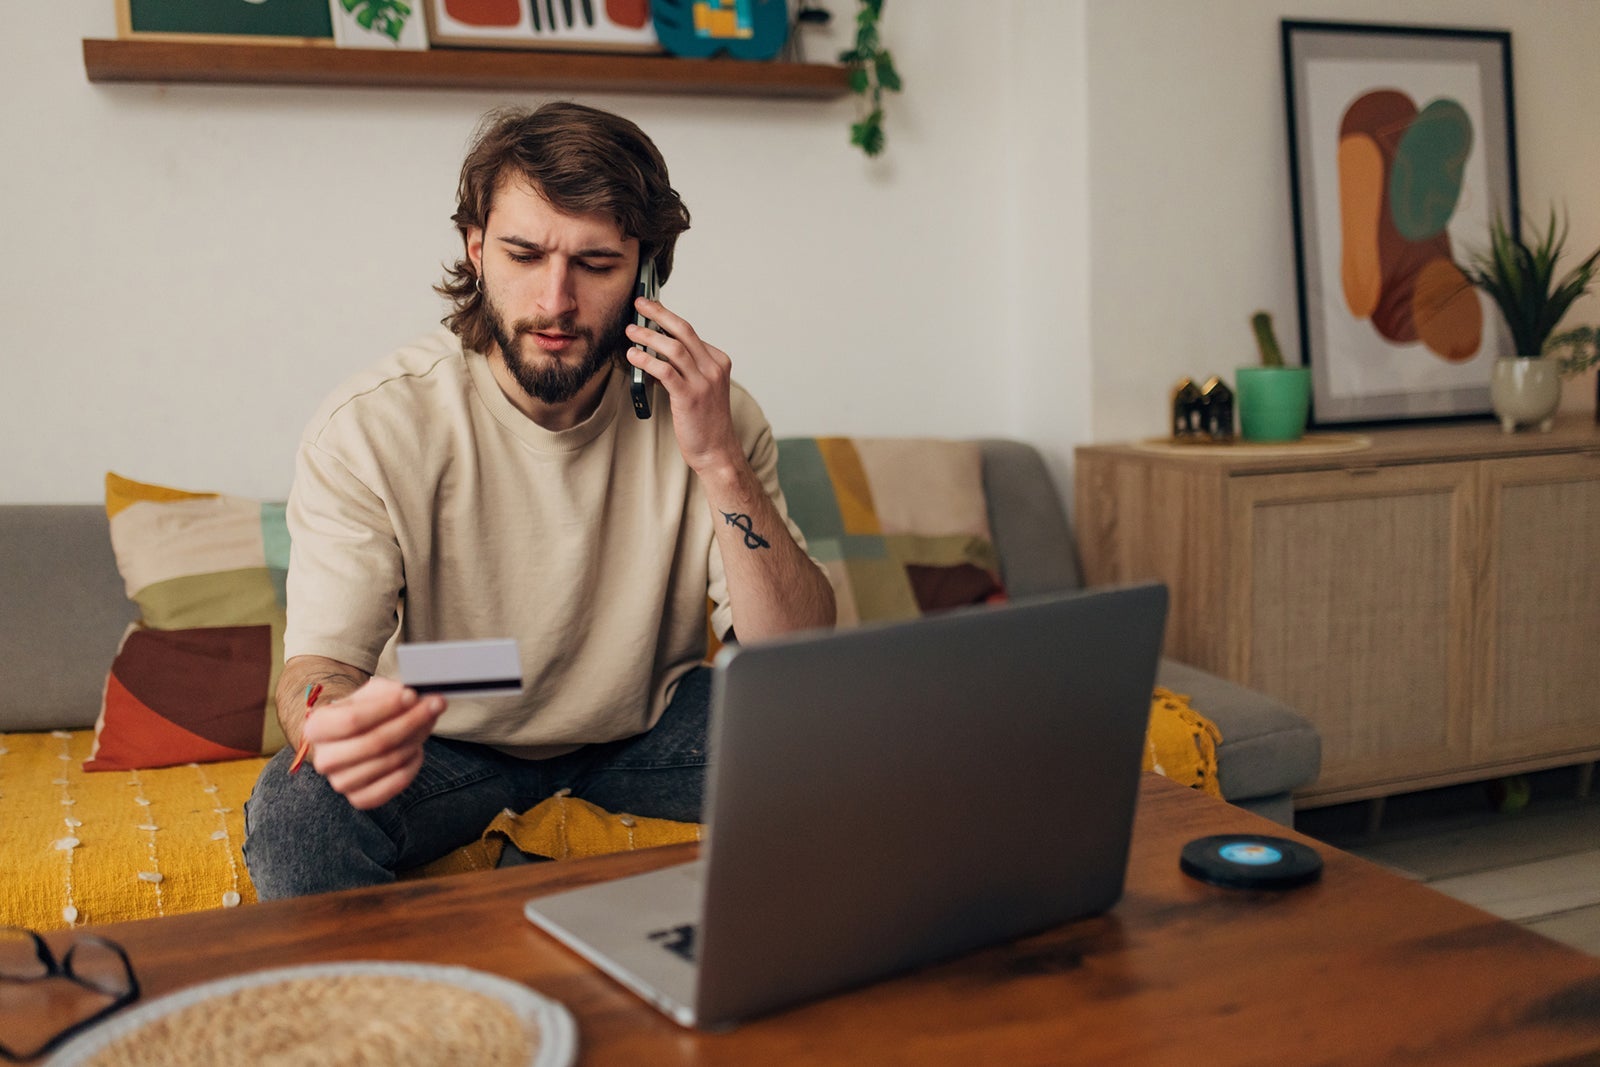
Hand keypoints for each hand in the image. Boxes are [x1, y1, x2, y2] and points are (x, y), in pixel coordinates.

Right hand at [302, 676, 446, 809]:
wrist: (357, 735)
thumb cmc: (365, 710)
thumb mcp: (372, 692)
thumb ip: (390, 691)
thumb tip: (413, 696)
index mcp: (317, 727)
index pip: (353, 720)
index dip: (387, 708)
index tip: (413, 695)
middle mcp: (324, 758)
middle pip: (374, 743)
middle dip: (410, 722)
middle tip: (435, 705)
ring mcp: (340, 782)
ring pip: (388, 762)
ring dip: (415, 740)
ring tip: (426, 723)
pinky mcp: (360, 798)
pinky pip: (395, 784)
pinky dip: (412, 765)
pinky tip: (416, 749)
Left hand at [626, 299, 741, 474]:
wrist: (717, 451)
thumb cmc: (705, 421)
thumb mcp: (700, 388)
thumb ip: (683, 369)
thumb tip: (654, 352)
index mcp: (718, 361)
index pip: (690, 332)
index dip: (666, 318)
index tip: (650, 309)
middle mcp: (713, 368)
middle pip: (683, 331)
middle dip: (659, 313)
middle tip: (639, 303)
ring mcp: (704, 382)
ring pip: (674, 348)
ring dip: (648, 336)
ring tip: (630, 331)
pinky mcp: (690, 397)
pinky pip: (665, 371)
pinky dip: (647, 360)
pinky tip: (633, 356)